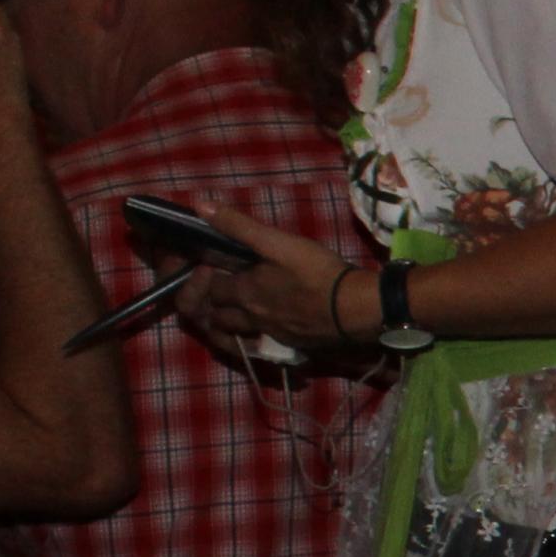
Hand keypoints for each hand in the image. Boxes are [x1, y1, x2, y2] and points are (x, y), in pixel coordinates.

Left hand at [170, 201, 360, 352]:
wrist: (355, 309)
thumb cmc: (317, 272)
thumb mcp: (278, 242)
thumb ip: (239, 226)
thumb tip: (200, 206)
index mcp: (244, 292)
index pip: (210, 287)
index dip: (204, 277)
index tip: (210, 266)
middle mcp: (251, 317)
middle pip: (217, 315)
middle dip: (210, 304)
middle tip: (217, 290)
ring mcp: (270, 335)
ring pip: (233, 337)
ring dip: (224, 327)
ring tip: (228, 314)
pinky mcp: (290, 346)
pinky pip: (257, 350)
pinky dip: (248, 344)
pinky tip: (256, 336)